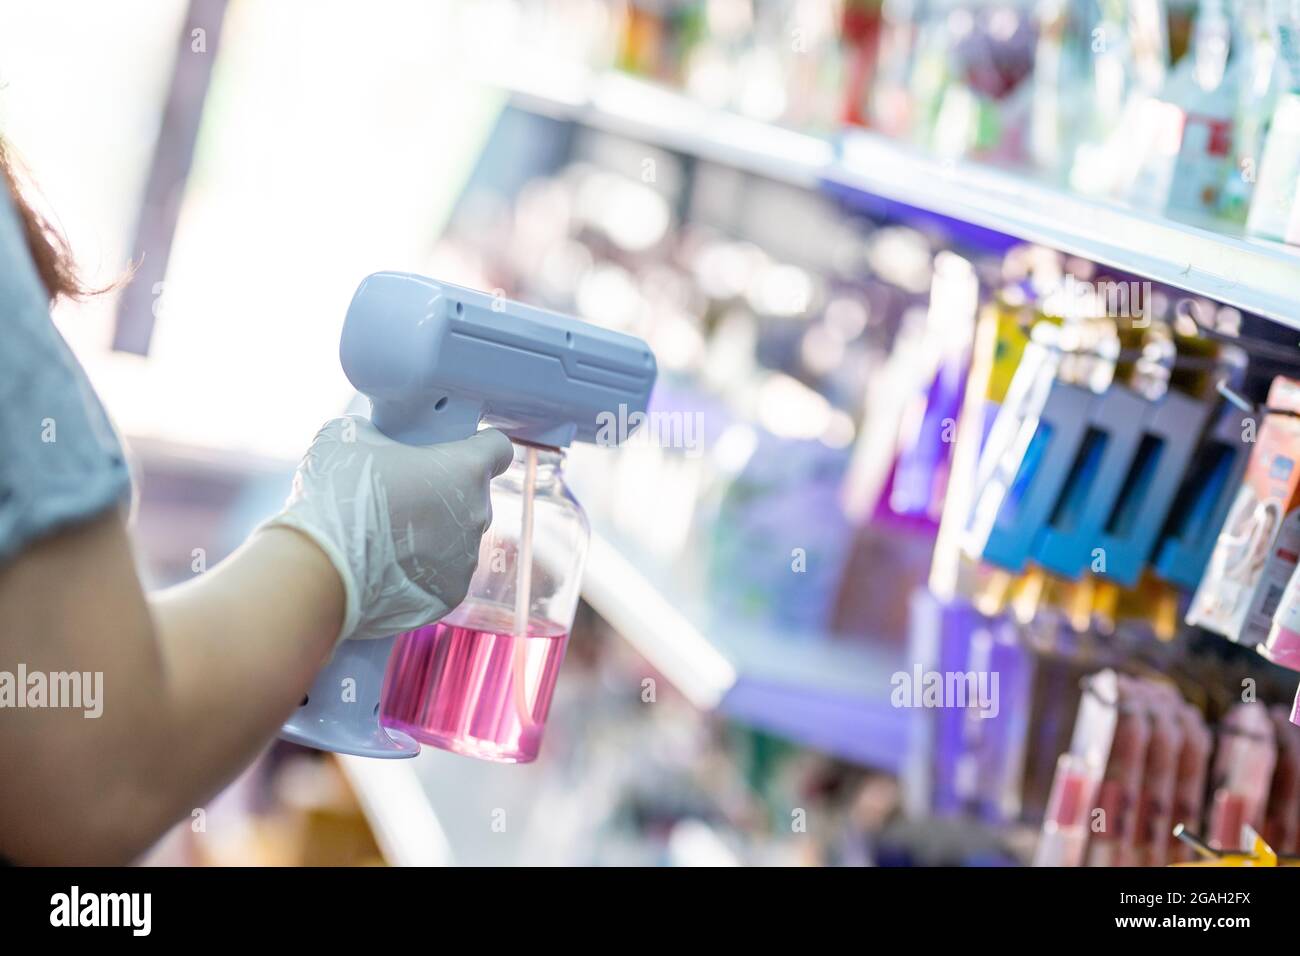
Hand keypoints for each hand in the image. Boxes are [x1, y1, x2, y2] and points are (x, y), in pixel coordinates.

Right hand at [263, 415, 513, 642]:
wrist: (319, 567)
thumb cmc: (339, 494)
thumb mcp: (349, 437)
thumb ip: (380, 434)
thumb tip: (377, 439)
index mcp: (465, 470)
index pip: (498, 448)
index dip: (478, 446)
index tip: (456, 449)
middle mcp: (476, 515)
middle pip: (472, 496)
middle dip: (444, 493)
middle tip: (402, 495)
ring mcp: (466, 559)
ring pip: (457, 538)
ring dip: (432, 534)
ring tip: (386, 538)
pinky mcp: (449, 595)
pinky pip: (441, 575)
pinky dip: (420, 571)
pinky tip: (386, 568)